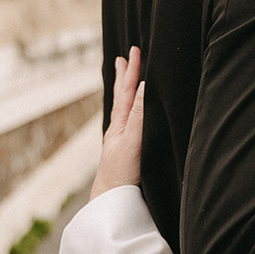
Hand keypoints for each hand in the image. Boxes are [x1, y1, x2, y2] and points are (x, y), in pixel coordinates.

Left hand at [91, 46, 145, 200]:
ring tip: (124, 77)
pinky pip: (127, 121)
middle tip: (125, 56)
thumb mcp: (132, 142)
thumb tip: (144, 87)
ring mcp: (121, 140)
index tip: (133, 52)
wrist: (109, 201)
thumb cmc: (121, 173)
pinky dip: (129, 109)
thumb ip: (139, 115)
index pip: (127, 92)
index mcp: (120, 124)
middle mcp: (119, 128)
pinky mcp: (126, 150)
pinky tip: (130, 111)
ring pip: (123, 108)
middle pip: (122, 97)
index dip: (131, 72)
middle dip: (125, 76)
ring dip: (125, 90)